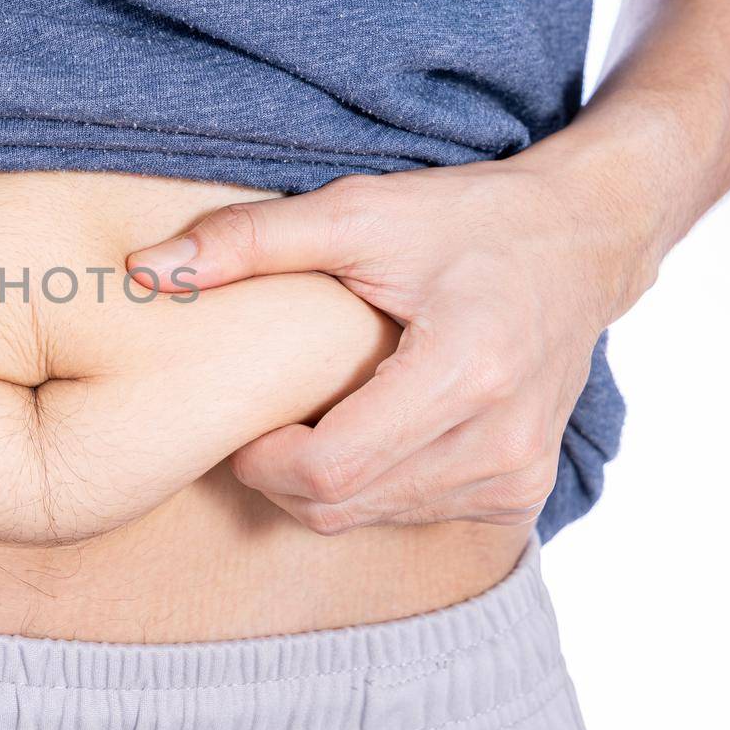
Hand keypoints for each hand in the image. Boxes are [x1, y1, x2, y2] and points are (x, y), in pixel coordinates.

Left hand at [126, 158, 657, 532]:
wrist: (583, 240)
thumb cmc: (468, 219)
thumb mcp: (359, 211)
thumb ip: (250, 240)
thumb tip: (146, 267)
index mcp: (466, 373)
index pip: (329, 469)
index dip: (261, 455)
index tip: (240, 412)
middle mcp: (501, 442)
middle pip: (339, 505)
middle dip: (278, 469)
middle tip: (265, 407)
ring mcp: (517, 478)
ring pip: (368, 519)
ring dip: (321, 478)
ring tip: (320, 406)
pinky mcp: (518, 494)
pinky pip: (408, 515)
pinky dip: (368, 484)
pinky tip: (369, 423)